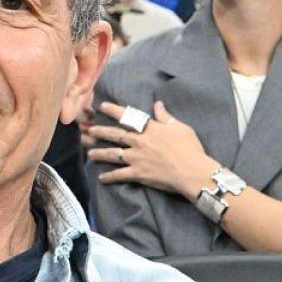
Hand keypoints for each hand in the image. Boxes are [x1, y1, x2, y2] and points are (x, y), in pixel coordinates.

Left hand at [87, 100, 216, 198]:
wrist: (192, 171)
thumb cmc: (190, 148)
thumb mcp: (180, 127)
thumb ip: (165, 116)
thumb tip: (157, 104)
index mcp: (150, 128)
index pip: (128, 116)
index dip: (114, 110)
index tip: (102, 106)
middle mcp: (139, 141)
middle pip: (115, 134)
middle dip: (100, 131)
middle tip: (89, 130)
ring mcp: (136, 158)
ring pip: (113, 154)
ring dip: (100, 153)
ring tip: (89, 154)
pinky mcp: (138, 173)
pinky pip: (120, 175)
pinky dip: (109, 177)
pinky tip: (101, 178)